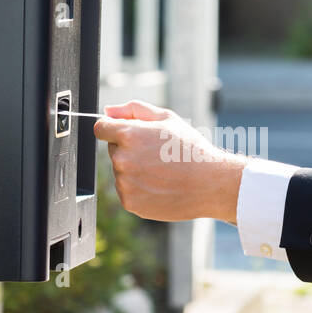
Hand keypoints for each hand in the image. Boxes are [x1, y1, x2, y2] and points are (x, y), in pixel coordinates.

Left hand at [93, 100, 243, 223]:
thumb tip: (107, 110)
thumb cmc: (191, 149)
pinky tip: (160, 186)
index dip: (114, 129)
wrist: (210, 184)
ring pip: (120, 172)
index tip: (128, 134)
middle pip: (113, 150)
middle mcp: (122, 159)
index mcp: (129, 135)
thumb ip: (133, 110)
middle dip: (129, 149)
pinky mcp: (130, 202)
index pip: (101, 128)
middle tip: (158, 155)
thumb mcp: (167, 119)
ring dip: (134, 170)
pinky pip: (127, 191)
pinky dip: (139, 189)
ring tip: (162, 172)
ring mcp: (125, 183)